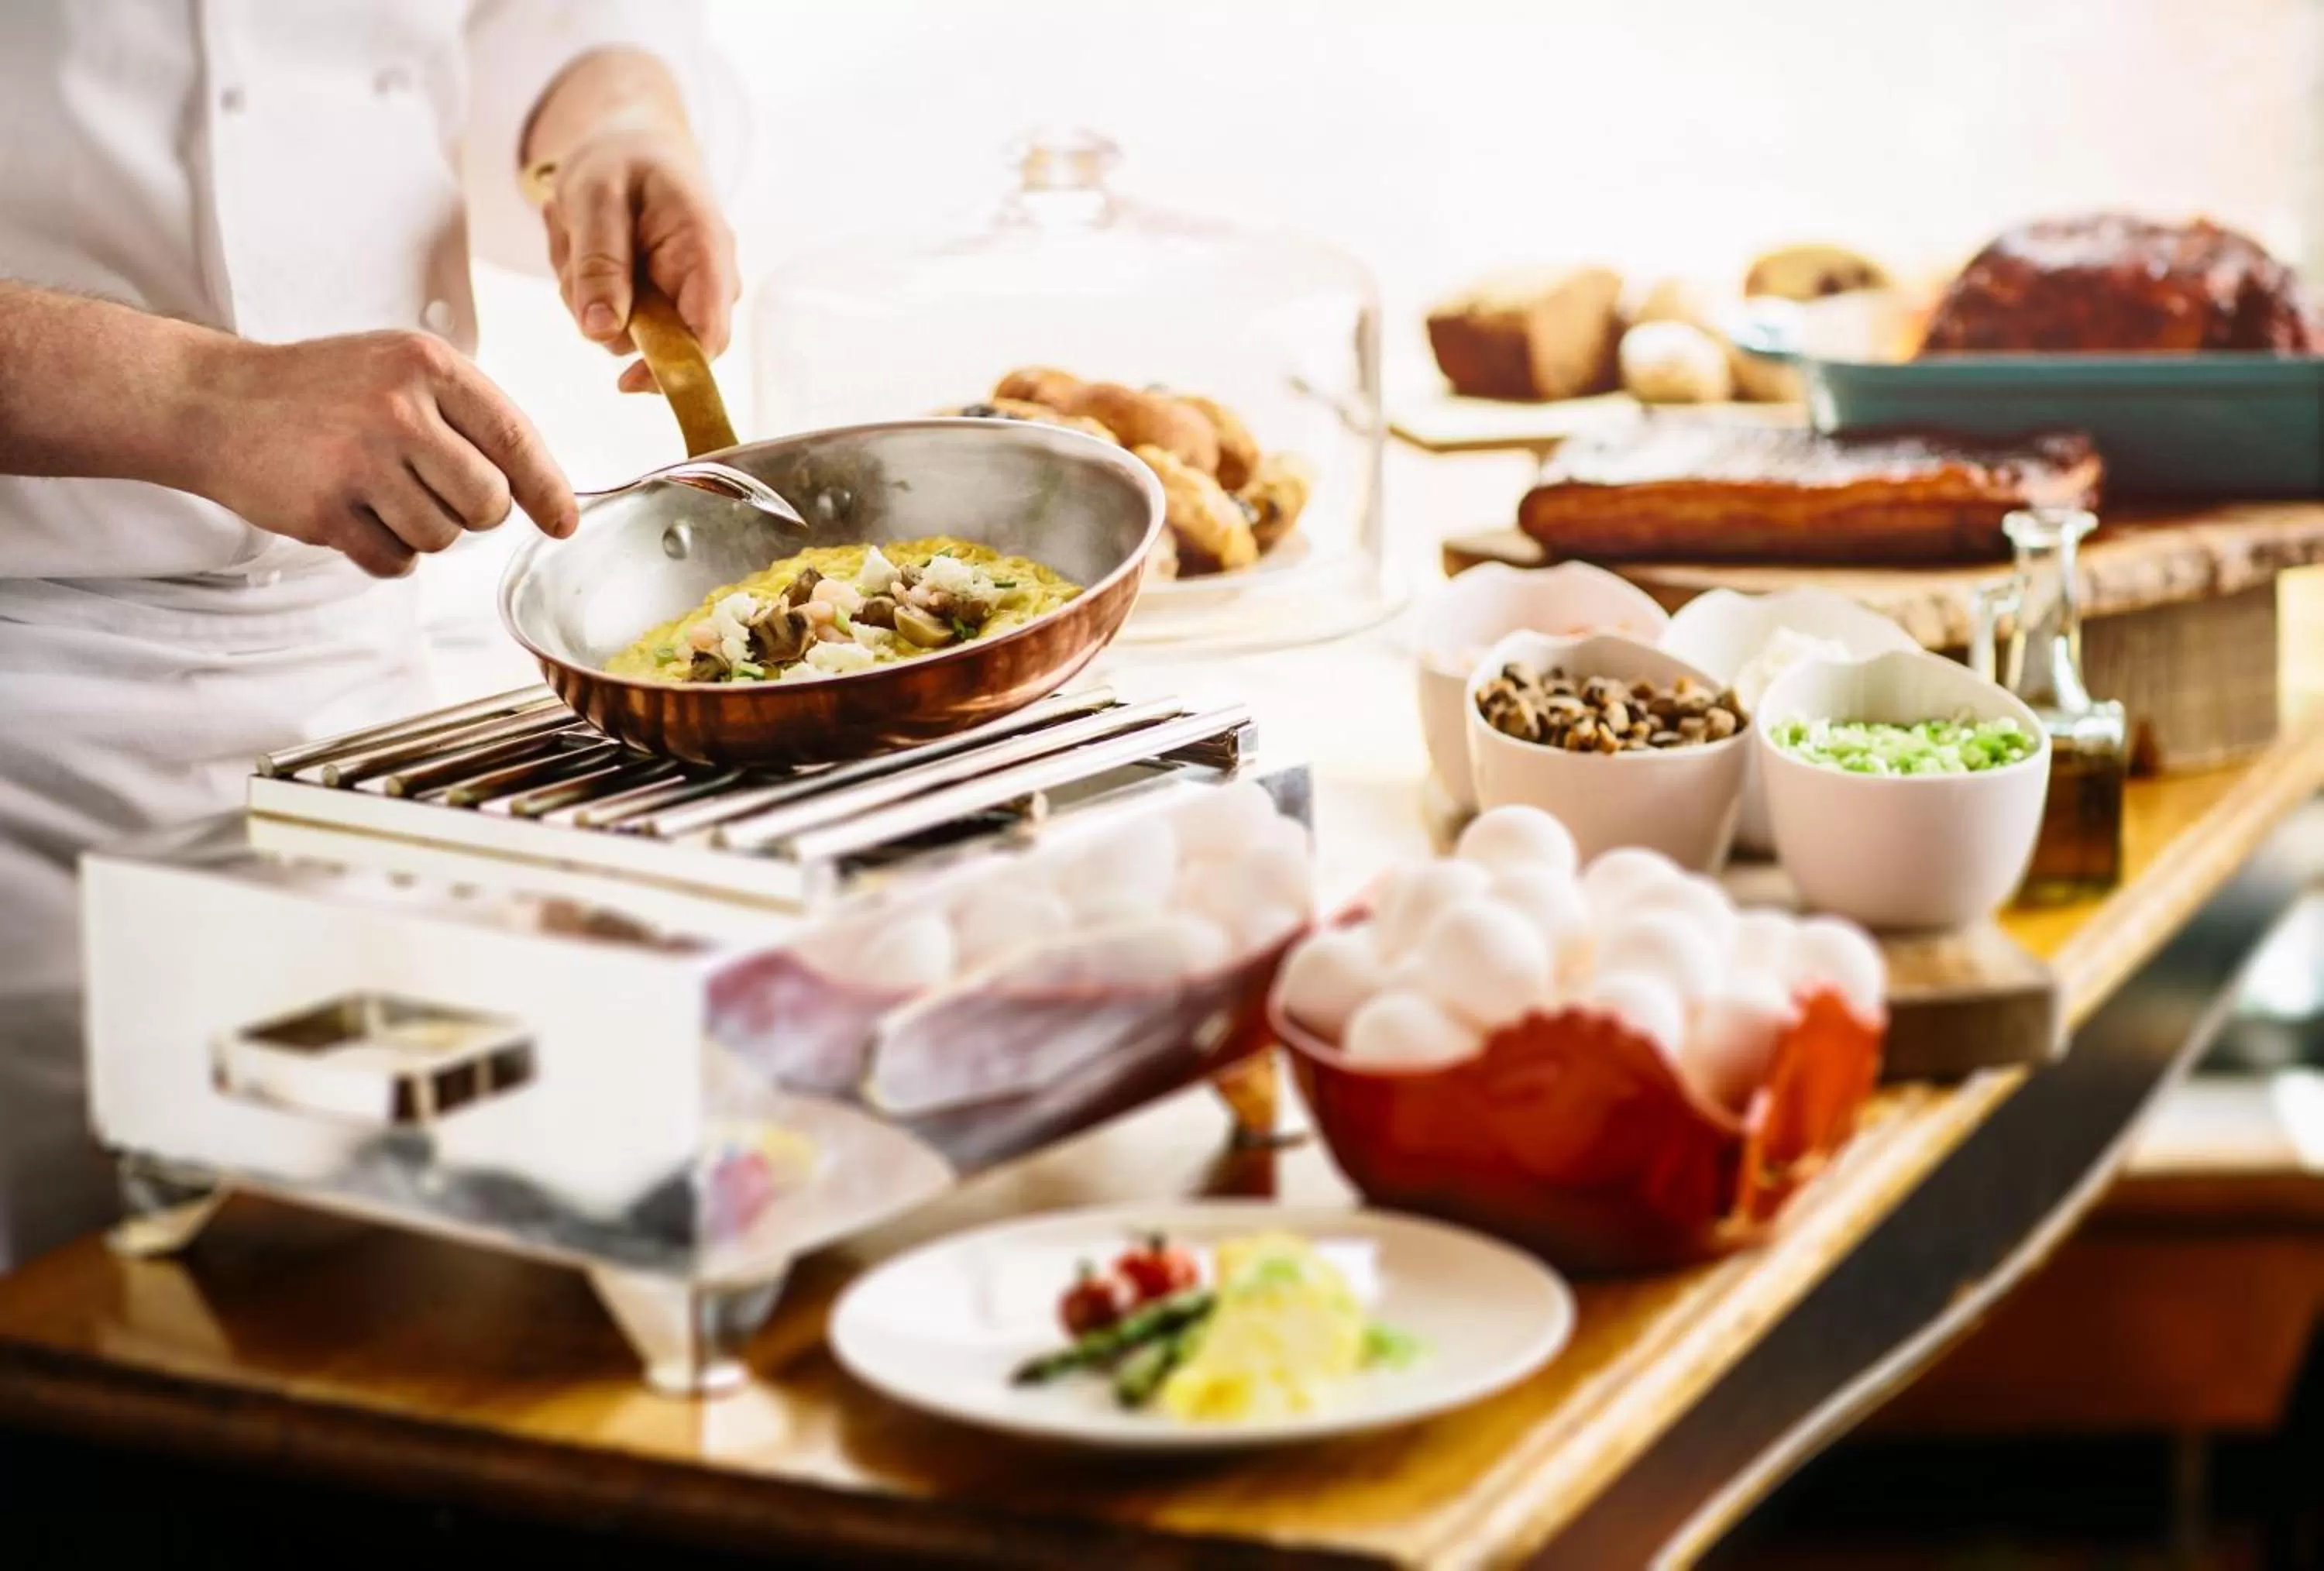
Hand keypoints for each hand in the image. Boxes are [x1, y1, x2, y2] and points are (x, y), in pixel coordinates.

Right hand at [190, 331, 577, 577]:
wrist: (214, 401)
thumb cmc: (321, 390)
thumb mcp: (398, 370)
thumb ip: (468, 416)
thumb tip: (543, 491)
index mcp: (426, 365)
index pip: (515, 437)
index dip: (548, 489)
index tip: (564, 522)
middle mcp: (398, 409)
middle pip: (488, 503)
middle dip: (473, 513)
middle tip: (433, 492)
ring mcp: (359, 461)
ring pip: (443, 537)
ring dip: (422, 531)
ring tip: (379, 493)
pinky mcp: (324, 511)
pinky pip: (395, 562)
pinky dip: (385, 554)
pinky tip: (356, 517)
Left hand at [543, 127, 738, 390]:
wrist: (629, 141)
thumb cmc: (620, 158)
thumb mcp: (595, 196)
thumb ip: (600, 262)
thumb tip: (600, 331)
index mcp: (706, 251)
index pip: (708, 336)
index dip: (674, 371)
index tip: (625, 381)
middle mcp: (706, 283)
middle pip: (662, 343)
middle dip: (606, 313)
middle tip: (574, 251)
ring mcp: (682, 295)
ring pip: (627, 334)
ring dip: (587, 296)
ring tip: (576, 237)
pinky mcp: (657, 301)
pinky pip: (616, 320)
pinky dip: (587, 292)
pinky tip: (585, 247)